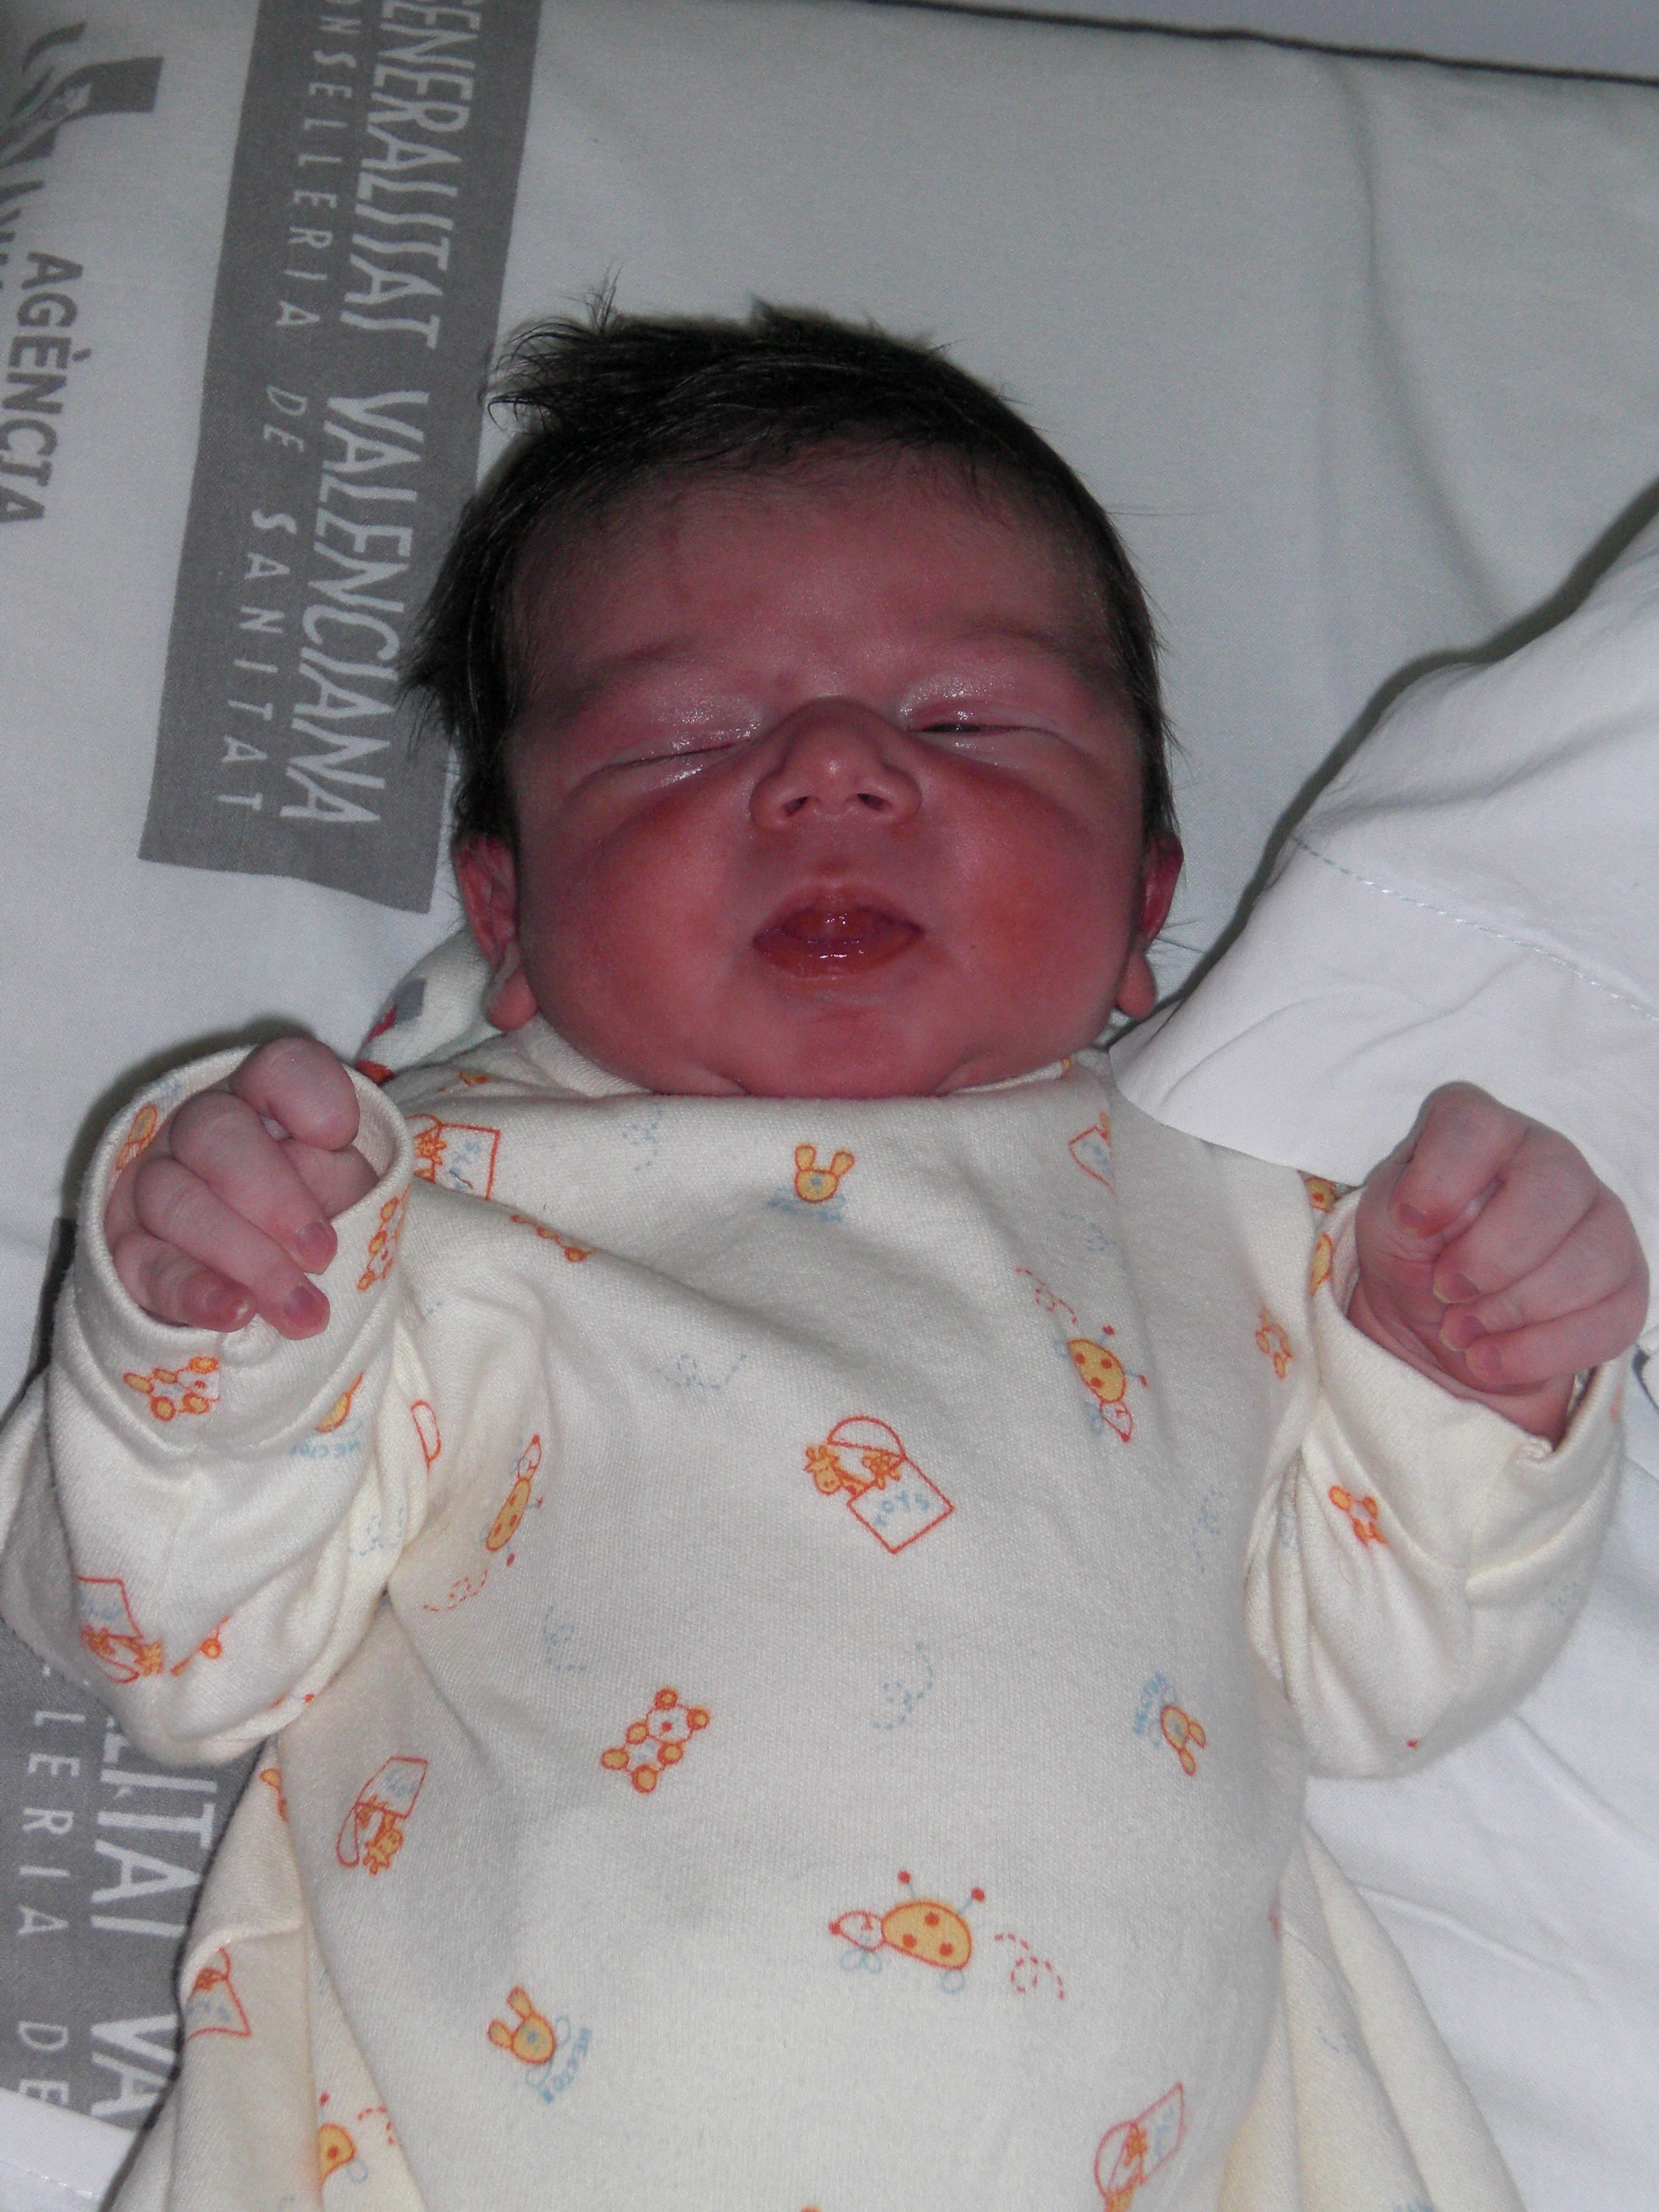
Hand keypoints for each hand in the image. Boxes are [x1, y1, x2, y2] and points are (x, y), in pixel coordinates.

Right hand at [105, 1038, 378, 1339]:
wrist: (279, 1292)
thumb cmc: (321, 1226)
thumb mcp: (351, 1200)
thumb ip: (342, 1184)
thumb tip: (314, 1192)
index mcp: (266, 1103)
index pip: (280, 1067)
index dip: (309, 1095)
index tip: (339, 1138)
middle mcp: (201, 1131)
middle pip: (213, 1131)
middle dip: (273, 1197)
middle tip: (322, 1255)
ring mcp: (153, 1185)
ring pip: (175, 1200)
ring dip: (245, 1257)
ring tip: (301, 1310)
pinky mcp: (128, 1248)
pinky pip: (144, 1263)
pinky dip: (194, 1290)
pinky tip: (237, 1312)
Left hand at [1349, 1083, 1646, 1440]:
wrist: (1442, 1329)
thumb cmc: (1413, 1256)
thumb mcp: (1384, 1225)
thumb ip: (1404, 1205)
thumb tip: (1445, 1219)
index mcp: (1483, 1130)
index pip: (1474, 1123)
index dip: (1442, 1180)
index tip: (1412, 1226)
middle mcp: (1551, 1159)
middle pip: (1552, 1187)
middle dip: (1489, 1258)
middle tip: (1445, 1292)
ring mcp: (1600, 1219)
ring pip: (1590, 1259)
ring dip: (1511, 1311)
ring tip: (1462, 1330)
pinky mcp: (1626, 1285)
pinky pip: (1608, 1319)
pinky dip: (1537, 1352)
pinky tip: (1493, 1357)